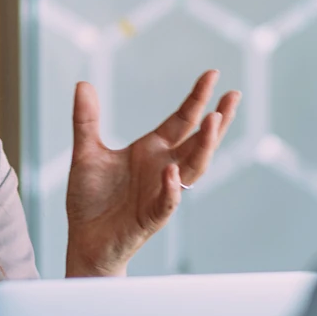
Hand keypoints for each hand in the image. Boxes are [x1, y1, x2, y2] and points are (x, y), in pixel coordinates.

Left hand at [64, 73, 239, 276]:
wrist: (84, 240)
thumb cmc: (91, 200)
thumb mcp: (86, 153)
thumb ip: (86, 120)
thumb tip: (83, 84)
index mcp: (151, 150)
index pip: (181, 120)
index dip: (197, 98)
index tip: (212, 74)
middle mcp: (163, 168)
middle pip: (198, 141)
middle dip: (216, 119)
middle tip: (232, 96)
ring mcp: (160, 192)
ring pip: (192, 169)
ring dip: (204, 147)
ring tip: (213, 121)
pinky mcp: (151, 217)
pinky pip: (167, 202)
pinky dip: (171, 188)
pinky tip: (172, 172)